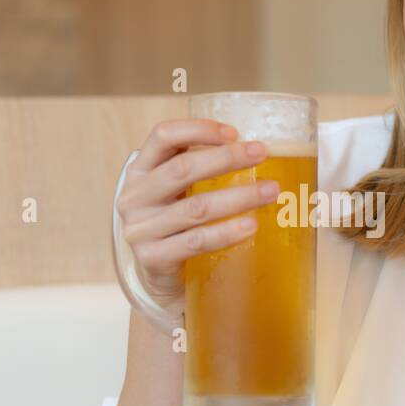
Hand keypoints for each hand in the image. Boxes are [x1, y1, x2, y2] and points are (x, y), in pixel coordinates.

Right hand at [116, 118, 278, 315]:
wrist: (157, 276)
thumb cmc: (175, 223)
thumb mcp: (175, 191)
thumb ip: (197, 169)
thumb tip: (253, 150)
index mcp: (139, 171)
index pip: (163, 136)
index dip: (198, 129)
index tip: (234, 133)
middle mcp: (134, 197)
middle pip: (181, 169)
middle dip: (227, 158)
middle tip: (261, 154)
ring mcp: (140, 230)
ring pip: (196, 208)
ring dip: (239, 197)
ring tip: (270, 191)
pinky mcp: (153, 258)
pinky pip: (196, 242)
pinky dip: (227, 232)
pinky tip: (251, 226)